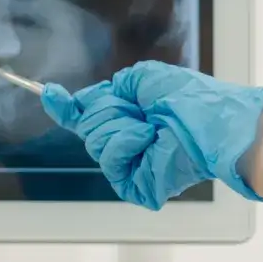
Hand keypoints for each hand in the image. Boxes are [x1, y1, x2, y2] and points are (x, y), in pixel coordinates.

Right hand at [41, 61, 262, 208]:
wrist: (212, 122)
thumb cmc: (190, 98)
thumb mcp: (143, 78)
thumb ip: (111, 89)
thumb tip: (83, 100)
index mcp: (130, 117)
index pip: (90, 116)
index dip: (68, 107)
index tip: (50, 95)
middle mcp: (128, 141)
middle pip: (88, 127)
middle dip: (109, 111)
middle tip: (139, 109)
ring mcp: (131, 164)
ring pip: (96, 143)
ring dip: (121, 126)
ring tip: (150, 126)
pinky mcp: (136, 183)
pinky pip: (110, 161)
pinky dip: (126, 144)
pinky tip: (148, 140)